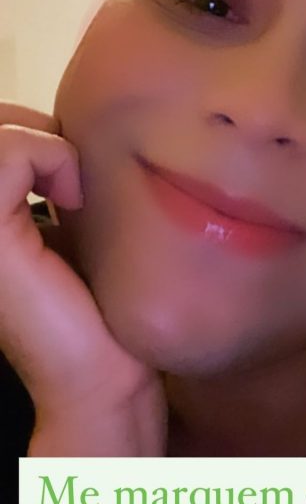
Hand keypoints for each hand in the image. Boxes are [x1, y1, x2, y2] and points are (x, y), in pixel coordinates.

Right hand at [0, 102, 165, 447]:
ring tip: (71, 186)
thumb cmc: (91, 306)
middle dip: (27, 128)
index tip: (63, 169)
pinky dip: (50, 156)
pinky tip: (74, 199)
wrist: (99, 376)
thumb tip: (54, 132)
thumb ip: (39, 183)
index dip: (19, 129)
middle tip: (68, 171)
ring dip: (40, 141)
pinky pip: (7, 153)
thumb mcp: (57, 226)